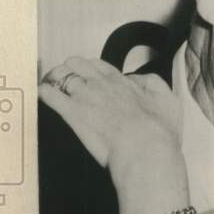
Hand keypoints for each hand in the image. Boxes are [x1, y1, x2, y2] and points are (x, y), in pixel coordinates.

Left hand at [40, 56, 189, 213]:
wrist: (146, 150)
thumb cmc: (158, 133)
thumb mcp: (169, 101)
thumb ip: (153, 84)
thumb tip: (139, 80)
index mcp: (122, 82)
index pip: (98, 65)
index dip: (90, 69)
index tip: (88, 76)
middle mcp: (101, 84)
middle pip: (75, 63)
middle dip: (69, 70)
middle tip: (67, 81)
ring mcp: (84, 96)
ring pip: (59, 74)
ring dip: (54, 80)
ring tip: (51, 87)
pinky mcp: (71, 113)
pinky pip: (49, 94)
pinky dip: (45, 93)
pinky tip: (44, 96)